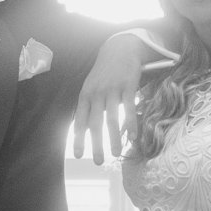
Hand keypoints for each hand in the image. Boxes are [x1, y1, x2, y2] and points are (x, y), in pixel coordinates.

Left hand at [72, 33, 142, 163]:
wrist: (119, 48)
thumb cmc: (104, 72)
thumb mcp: (90, 86)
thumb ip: (89, 105)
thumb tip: (86, 129)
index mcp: (85, 95)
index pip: (80, 120)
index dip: (79, 139)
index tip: (79, 155)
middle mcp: (97, 93)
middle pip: (95, 123)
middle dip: (96, 144)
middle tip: (98, 161)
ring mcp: (112, 89)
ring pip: (112, 118)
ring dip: (113, 138)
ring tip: (115, 153)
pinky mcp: (128, 85)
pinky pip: (129, 108)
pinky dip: (130, 124)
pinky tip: (132, 137)